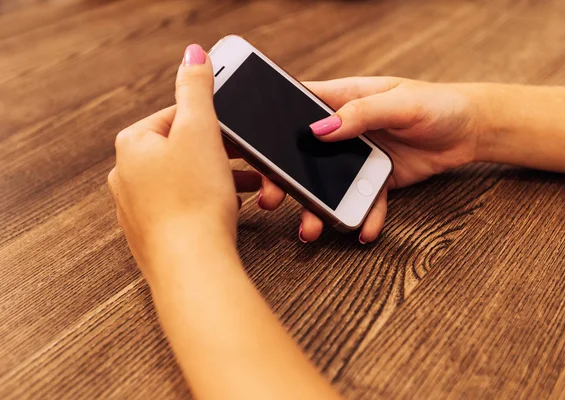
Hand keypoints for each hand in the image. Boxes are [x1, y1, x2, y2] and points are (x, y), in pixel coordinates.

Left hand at [108, 44, 260, 284]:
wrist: (192, 266)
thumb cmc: (193, 200)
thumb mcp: (200, 131)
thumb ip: (196, 89)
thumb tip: (193, 55)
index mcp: (132, 145)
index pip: (175, 115)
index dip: (213, 121)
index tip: (236, 132)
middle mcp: (127, 176)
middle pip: (182, 149)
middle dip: (220, 152)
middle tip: (248, 159)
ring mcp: (138, 209)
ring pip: (186, 179)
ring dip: (219, 177)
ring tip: (249, 186)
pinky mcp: (155, 234)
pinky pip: (185, 207)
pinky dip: (208, 203)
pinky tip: (227, 209)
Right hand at [259, 77, 482, 242]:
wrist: (471, 131)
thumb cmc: (438, 104)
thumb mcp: (402, 103)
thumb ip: (362, 113)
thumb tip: (320, 130)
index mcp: (344, 99)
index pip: (296, 107)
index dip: (269, 124)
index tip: (247, 146)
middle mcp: (345, 130)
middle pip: (304, 154)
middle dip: (285, 178)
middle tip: (271, 199)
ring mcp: (358, 156)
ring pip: (329, 184)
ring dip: (318, 207)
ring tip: (311, 228)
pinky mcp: (375, 179)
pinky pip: (363, 201)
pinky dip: (362, 216)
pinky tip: (363, 230)